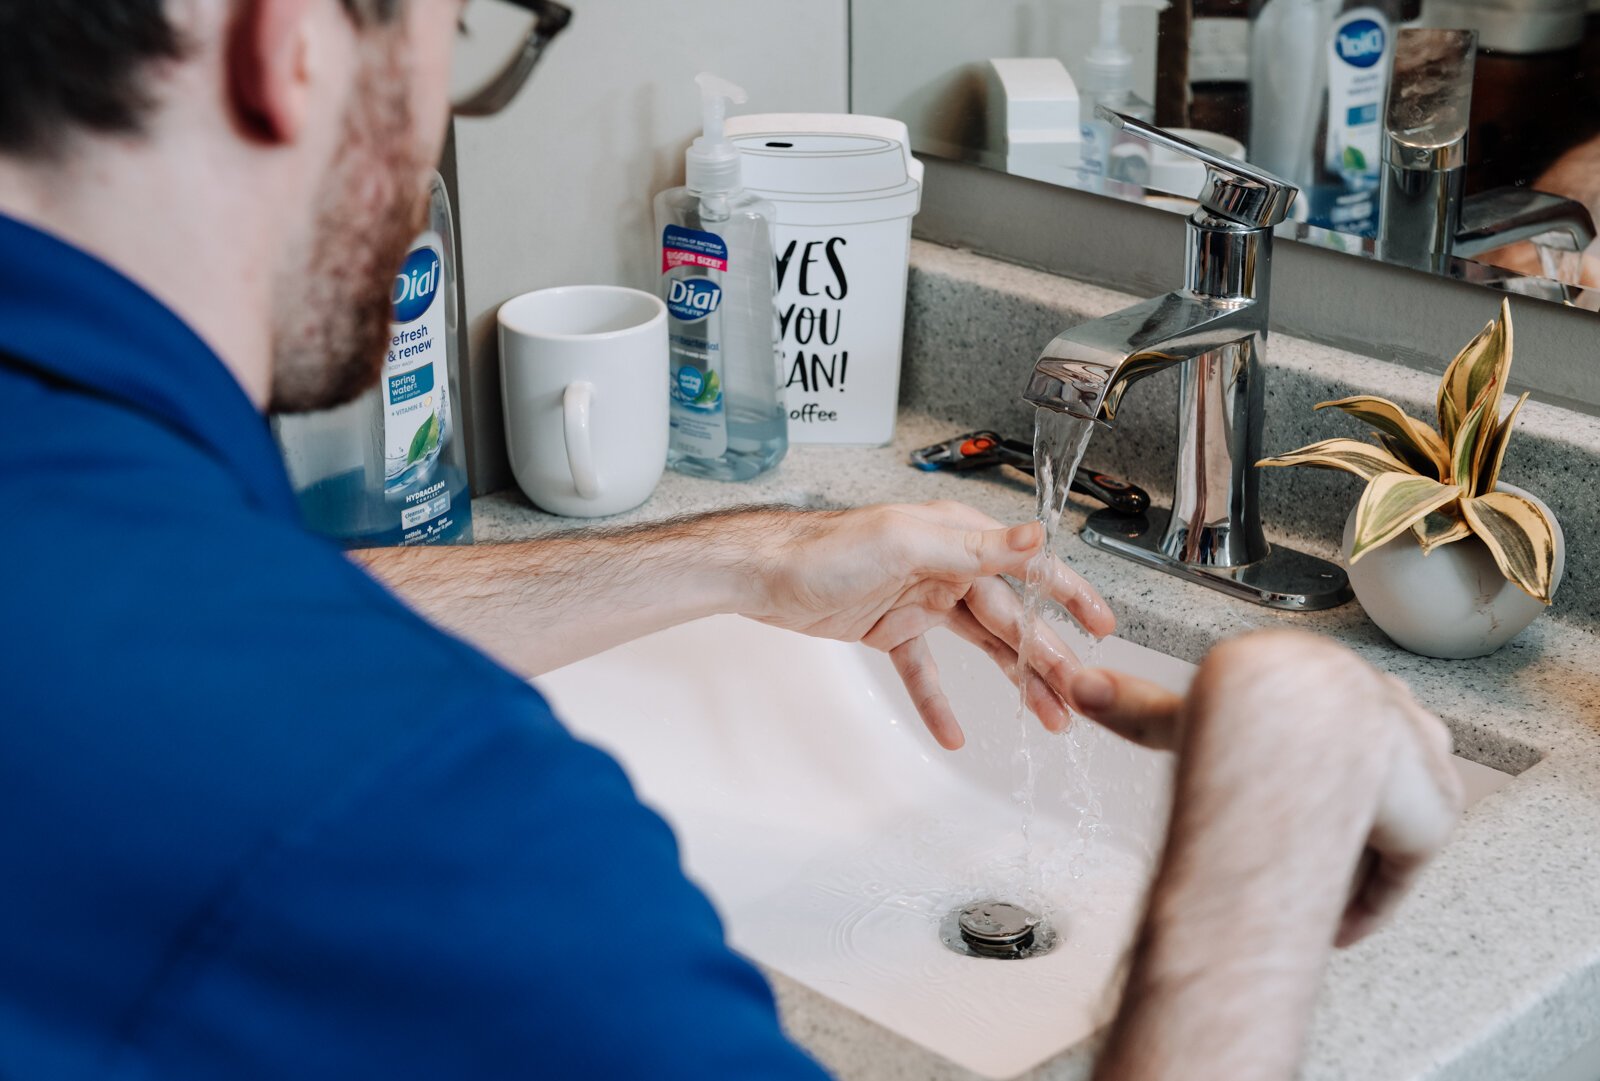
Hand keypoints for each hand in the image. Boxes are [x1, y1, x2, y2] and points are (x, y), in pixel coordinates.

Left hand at [745, 501, 1114, 749]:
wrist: (763, 575)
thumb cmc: (826, 549)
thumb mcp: (905, 543)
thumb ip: (974, 547)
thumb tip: (1035, 536)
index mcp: (956, 537)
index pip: (1027, 568)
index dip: (1068, 596)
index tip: (1103, 626)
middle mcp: (946, 566)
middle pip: (1010, 618)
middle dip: (1046, 659)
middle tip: (1077, 698)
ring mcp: (921, 601)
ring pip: (980, 647)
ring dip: (1012, 683)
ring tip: (1046, 720)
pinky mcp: (892, 630)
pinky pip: (925, 671)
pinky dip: (939, 702)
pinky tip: (954, 733)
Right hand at [1066, 630, 1464, 946]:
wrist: (1295, 724)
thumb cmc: (1246, 712)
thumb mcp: (1184, 714)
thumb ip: (1138, 707)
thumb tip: (1077, 687)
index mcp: (1335, 679)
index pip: (1337, 726)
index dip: (1309, 767)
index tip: (1275, 798)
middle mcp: (1390, 718)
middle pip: (1375, 775)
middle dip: (1346, 809)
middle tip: (1290, 856)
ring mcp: (1418, 768)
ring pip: (1391, 821)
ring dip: (1357, 857)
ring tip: (1310, 899)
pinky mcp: (1427, 818)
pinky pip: (1400, 868)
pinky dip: (1368, 901)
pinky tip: (1335, 930)